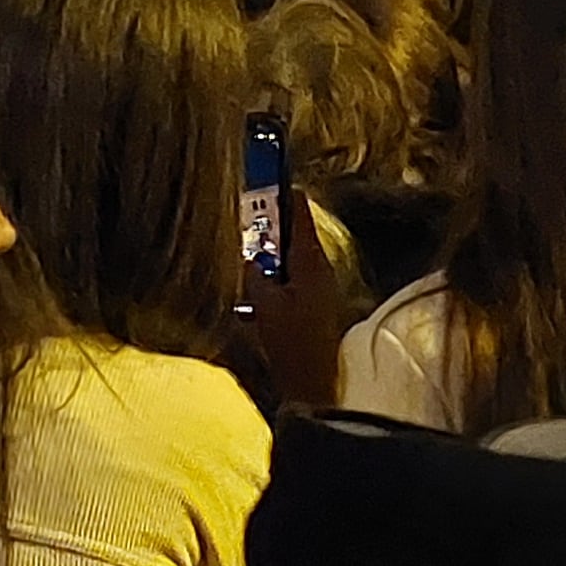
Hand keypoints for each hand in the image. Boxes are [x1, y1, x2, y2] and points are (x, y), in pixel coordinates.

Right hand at [243, 204, 353, 413]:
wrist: (311, 386)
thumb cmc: (291, 342)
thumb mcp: (264, 304)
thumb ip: (254, 274)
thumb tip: (248, 256)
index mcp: (311, 262)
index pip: (300, 215)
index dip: (285, 196)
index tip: (272, 179)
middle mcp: (320, 271)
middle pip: (295, 237)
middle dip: (271, 227)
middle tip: (245, 217)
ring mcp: (320, 290)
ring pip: (292, 259)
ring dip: (271, 255)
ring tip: (245, 253)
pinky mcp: (315, 307)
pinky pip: (292, 280)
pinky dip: (275, 275)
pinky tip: (255, 288)